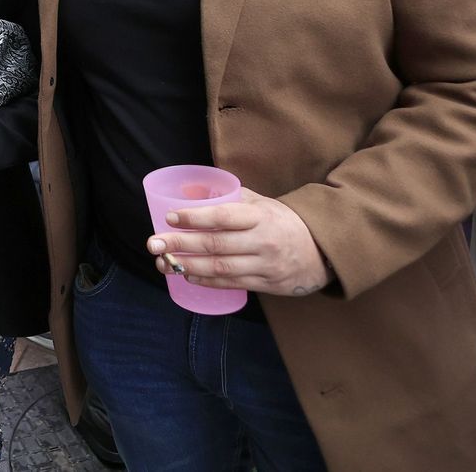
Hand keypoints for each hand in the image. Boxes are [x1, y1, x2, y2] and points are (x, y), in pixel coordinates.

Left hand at [146, 188, 332, 296]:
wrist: (322, 252)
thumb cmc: (283, 222)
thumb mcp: (262, 203)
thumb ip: (231, 197)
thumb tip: (193, 191)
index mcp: (261, 217)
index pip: (223, 216)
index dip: (195, 217)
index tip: (170, 217)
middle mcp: (263, 242)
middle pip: (216, 245)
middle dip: (180, 244)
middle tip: (153, 243)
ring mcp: (265, 266)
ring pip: (220, 268)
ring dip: (187, 266)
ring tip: (163, 262)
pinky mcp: (266, 285)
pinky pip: (230, 284)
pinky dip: (205, 280)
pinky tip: (186, 274)